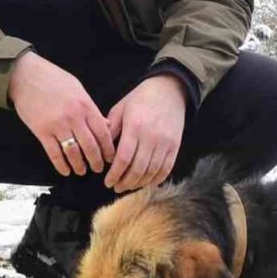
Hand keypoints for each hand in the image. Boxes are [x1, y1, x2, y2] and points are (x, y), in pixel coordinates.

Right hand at [8, 52, 114, 176]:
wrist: (25, 76)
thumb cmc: (53, 79)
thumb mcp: (78, 89)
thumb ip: (91, 108)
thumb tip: (105, 125)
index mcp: (85, 106)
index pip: (103, 133)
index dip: (108, 149)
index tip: (111, 158)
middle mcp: (74, 117)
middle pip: (90, 146)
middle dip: (96, 161)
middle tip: (98, 169)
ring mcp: (57, 125)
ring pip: (73, 153)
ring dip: (79, 165)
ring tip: (82, 171)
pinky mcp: (42, 131)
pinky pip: (54, 153)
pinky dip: (61, 165)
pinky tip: (65, 170)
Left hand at [104, 75, 186, 192]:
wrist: (169, 90)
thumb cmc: (141, 98)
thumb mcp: (120, 109)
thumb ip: (110, 130)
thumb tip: (101, 151)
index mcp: (135, 127)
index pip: (123, 158)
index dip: (115, 174)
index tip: (107, 181)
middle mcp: (151, 137)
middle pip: (138, 169)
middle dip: (125, 182)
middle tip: (116, 187)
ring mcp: (165, 143)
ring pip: (152, 172)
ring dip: (139, 183)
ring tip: (129, 186)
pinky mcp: (175, 146)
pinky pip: (166, 169)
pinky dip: (156, 179)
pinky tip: (146, 182)